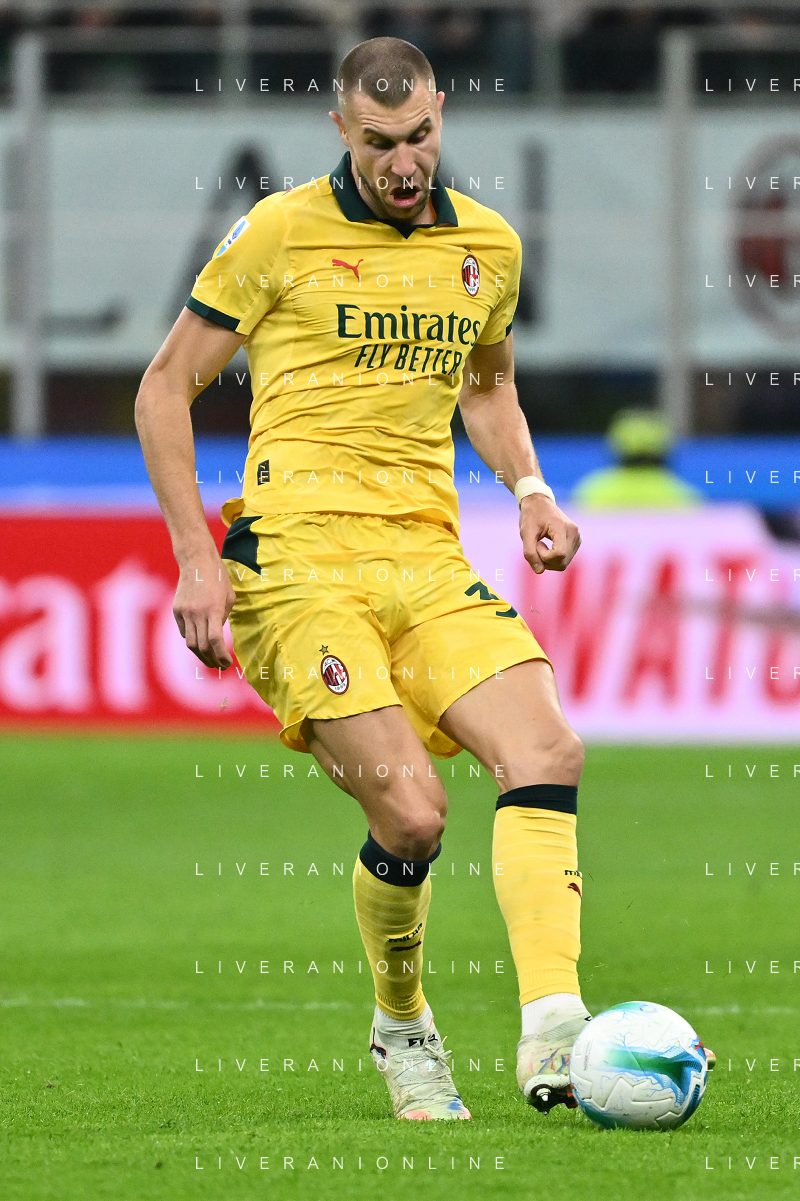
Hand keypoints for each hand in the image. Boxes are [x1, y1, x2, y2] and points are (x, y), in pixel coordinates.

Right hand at [173, 554, 235, 668]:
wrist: (196, 561)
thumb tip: (216, 638)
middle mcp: (197, 613)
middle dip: (212, 661)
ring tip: (210, 661)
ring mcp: (184, 612)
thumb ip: (223, 619)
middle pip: (201, 647)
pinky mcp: (176, 611)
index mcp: (214, 609)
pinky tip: (199, 643)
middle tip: (220, 666)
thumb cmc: (218, 578)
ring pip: (190, 643)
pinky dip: (192, 639)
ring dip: (200, 655)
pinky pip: (183, 632)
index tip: (227, 664)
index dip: (221, 656)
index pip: (215, 641)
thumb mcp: (229, 598)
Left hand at [519, 493, 580, 574]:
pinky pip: (564, 560)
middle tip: (536, 545)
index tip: (536, 544)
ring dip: (548, 559)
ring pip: (563, 563)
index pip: (559, 554)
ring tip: (541, 544)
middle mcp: (574, 533)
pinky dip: (553, 558)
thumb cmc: (531, 516)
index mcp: (562, 527)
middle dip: (545, 559)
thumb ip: (530, 553)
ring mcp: (577, 538)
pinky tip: (547, 546)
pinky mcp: (576, 542)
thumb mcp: (526, 533)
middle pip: (561, 562)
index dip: (544, 556)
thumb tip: (539, 571)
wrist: (539, 503)